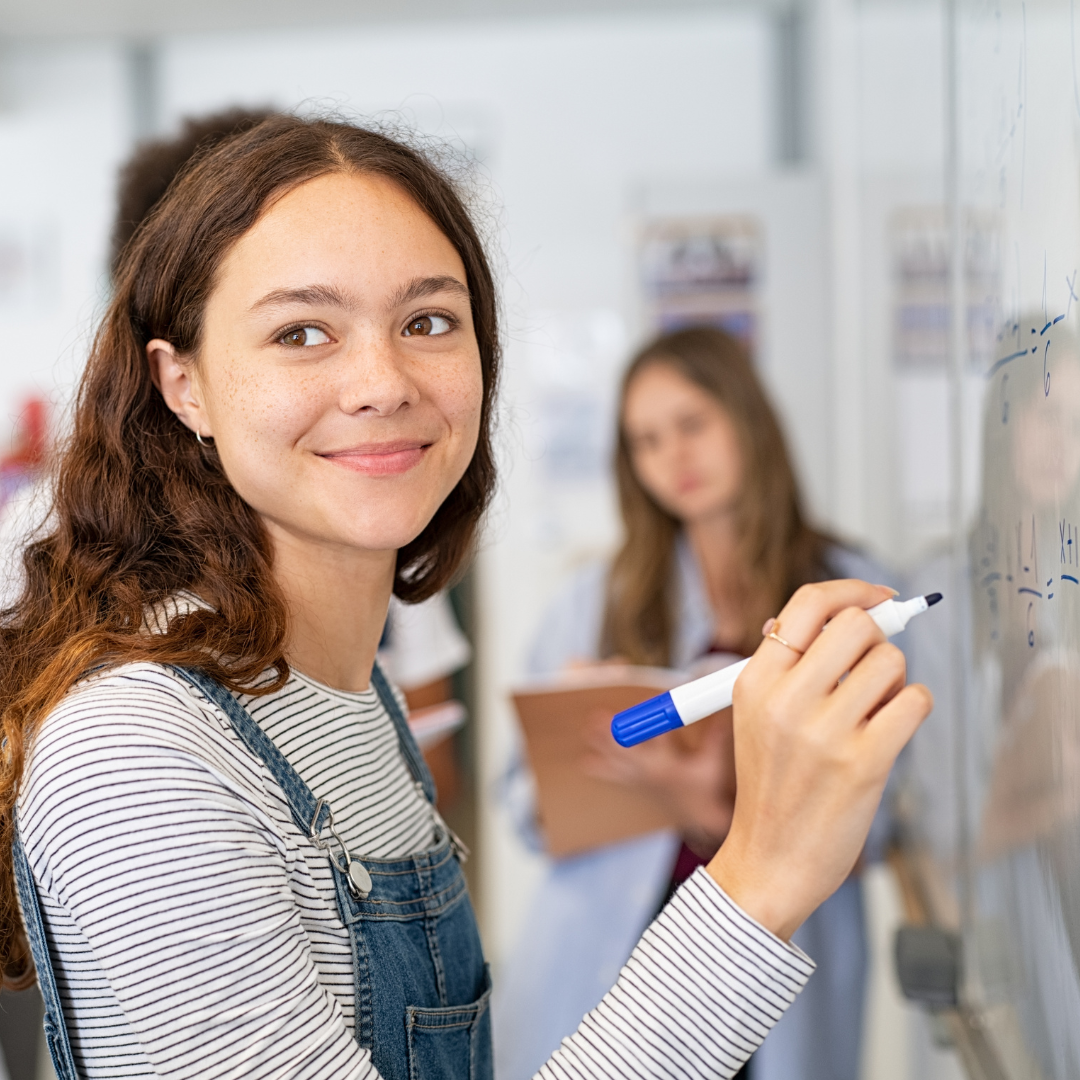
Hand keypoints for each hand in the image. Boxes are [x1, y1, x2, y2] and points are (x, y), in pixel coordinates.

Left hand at [580, 710, 735, 852]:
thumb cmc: (707, 789)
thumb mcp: (713, 764)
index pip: (660, 737)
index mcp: (669, 765)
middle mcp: (651, 772)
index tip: (644, 705)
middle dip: (613, 733)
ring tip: (586, 731)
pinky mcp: (638, 786)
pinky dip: (601, 769)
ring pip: (617, 760)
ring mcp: (641, 780)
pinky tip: (585, 762)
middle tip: (596, 718)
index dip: (653, 720)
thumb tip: (724, 714)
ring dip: (602, 746)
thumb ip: (716, 737)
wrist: (700, 818)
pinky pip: (615, 777)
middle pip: (628, 748)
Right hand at [707, 580, 932, 940]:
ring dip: (894, 681)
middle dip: (876, 639)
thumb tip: (843, 613)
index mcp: (754, 681)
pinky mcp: (864, 763)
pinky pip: (914, 701)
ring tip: (872, 711)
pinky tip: (891, 729)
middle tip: (871, 666)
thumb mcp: (756, 716)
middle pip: (856, 624)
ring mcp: (825, 732)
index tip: (878, 598)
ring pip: (890, 662)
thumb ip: (789, 665)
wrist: (770, 860)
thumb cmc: (772, 785)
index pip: (807, 604)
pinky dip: (913, 708)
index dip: (852, 591)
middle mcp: (785, 700)